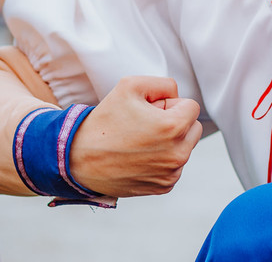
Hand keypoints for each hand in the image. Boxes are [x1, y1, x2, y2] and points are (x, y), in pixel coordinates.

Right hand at [69, 76, 202, 196]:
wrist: (78, 159)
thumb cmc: (104, 121)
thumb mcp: (131, 85)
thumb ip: (164, 83)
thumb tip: (177, 97)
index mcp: (173, 128)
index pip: (192, 107)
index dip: (169, 104)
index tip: (150, 111)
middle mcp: (177, 154)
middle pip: (193, 128)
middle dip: (175, 122)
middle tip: (146, 124)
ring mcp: (171, 173)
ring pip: (184, 147)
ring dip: (170, 141)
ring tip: (140, 140)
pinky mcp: (163, 187)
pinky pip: (174, 165)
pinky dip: (162, 159)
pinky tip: (139, 156)